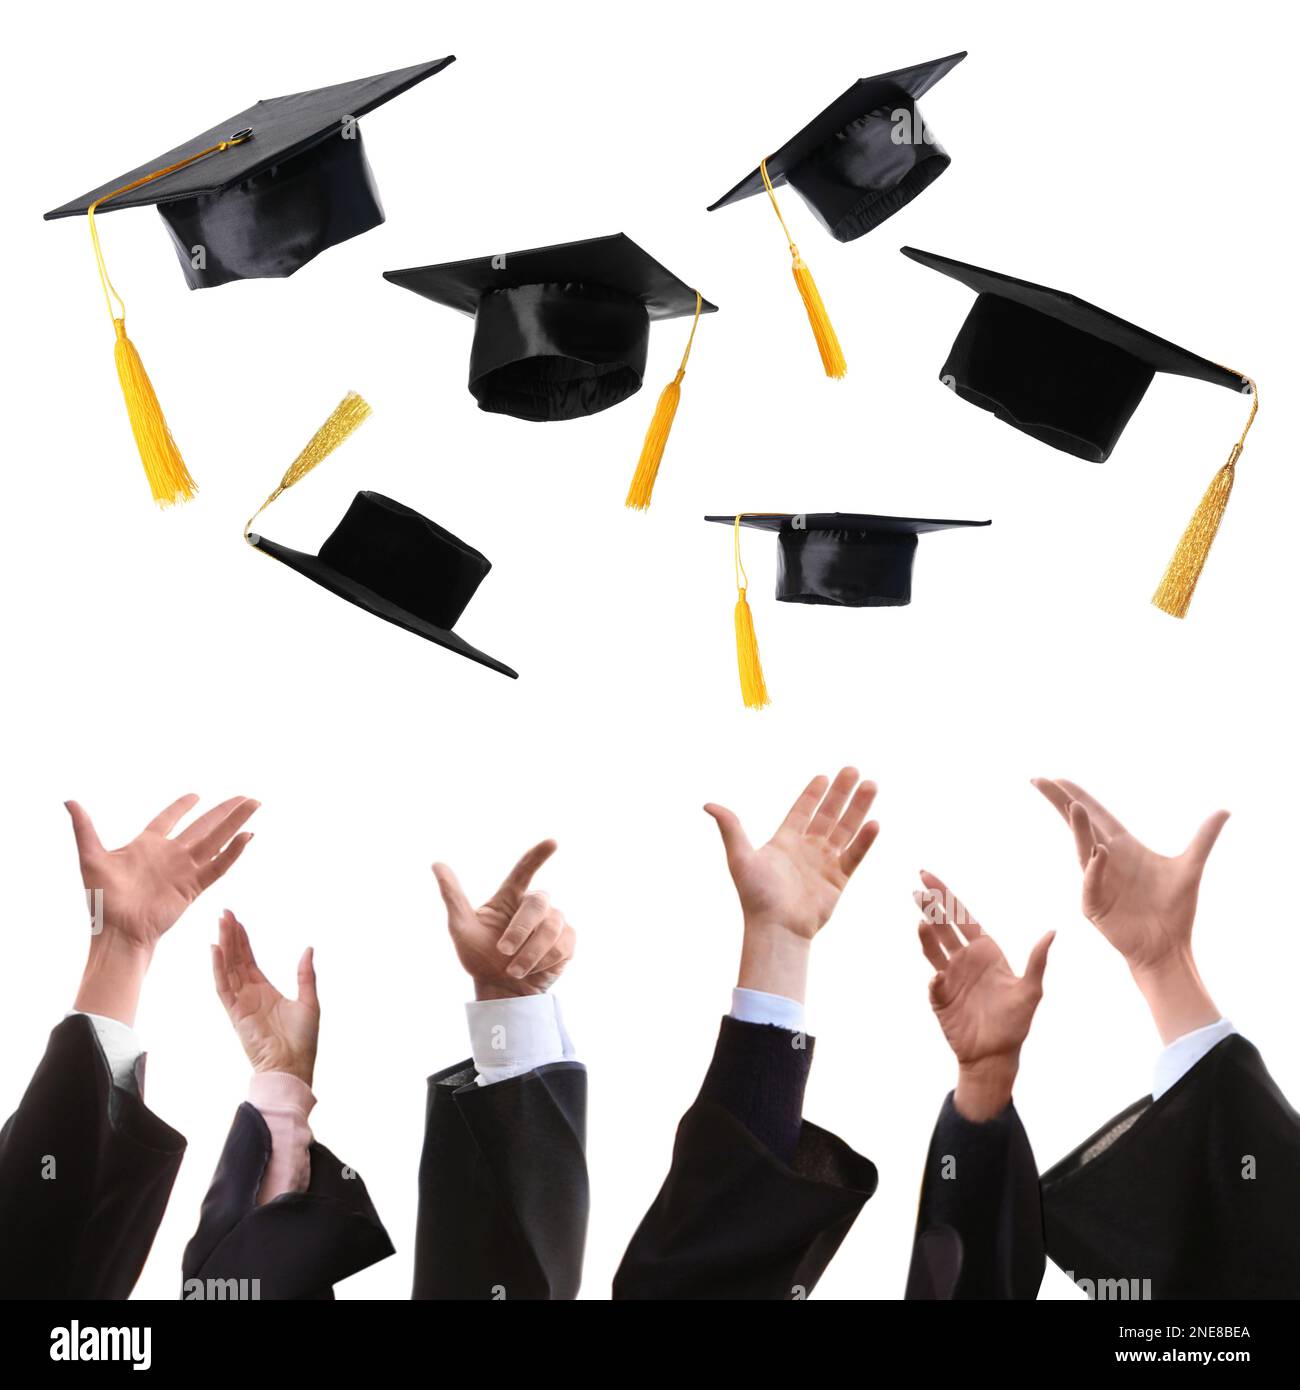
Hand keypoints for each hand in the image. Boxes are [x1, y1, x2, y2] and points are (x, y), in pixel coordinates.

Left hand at [70, 793, 258, 1025]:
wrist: (117, 931)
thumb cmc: (102, 900)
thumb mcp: (91, 857)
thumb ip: (84, 828)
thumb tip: (69, 801)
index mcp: (147, 845)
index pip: (169, 819)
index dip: (182, 806)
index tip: (196, 795)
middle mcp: (170, 855)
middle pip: (203, 826)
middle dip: (224, 810)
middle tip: (245, 796)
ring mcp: (184, 870)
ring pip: (216, 839)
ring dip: (235, 822)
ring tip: (254, 805)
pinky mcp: (193, 886)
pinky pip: (218, 866)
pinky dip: (233, 852)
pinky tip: (248, 836)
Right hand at [211, 910, 318, 1085]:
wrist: (293, 1067)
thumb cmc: (302, 1041)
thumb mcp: (309, 1001)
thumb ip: (305, 975)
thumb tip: (308, 949)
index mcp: (264, 990)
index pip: (248, 960)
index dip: (242, 940)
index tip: (236, 920)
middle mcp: (249, 994)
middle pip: (236, 959)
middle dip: (230, 936)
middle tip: (224, 913)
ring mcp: (241, 1003)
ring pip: (228, 968)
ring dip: (224, 946)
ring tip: (220, 923)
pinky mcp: (236, 1013)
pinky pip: (224, 987)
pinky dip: (219, 968)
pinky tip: (216, 950)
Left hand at [433, 841, 574, 999]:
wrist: (500, 991)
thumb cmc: (479, 958)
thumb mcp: (461, 928)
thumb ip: (453, 896)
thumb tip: (436, 863)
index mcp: (510, 897)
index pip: (524, 870)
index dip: (538, 856)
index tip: (553, 842)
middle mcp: (534, 905)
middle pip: (537, 904)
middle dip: (520, 930)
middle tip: (503, 952)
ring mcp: (554, 922)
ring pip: (551, 927)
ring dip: (530, 953)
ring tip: (514, 970)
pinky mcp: (567, 942)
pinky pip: (562, 945)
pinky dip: (544, 962)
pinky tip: (533, 971)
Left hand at [705, 768, 878, 1001]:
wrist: (776, 929)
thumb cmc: (756, 896)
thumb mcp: (740, 857)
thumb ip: (730, 828)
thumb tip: (708, 804)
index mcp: (784, 842)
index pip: (802, 811)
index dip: (813, 794)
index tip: (824, 776)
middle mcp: (806, 849)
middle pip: (828, 815)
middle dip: (841, 793)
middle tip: (853, 770)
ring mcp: (824, 863)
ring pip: (845, 829)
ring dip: (858, 808)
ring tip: (871, 785)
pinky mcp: (838, 880)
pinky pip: (854, 855)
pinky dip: (864, 840)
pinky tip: (874, 822)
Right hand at [916, 871, 1052, 1120]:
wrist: (995, 1055)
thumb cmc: (1015, 1023)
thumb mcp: (1031, 991)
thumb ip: (1037, 961)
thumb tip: (1052, 931)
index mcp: (985, 951)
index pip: (962, 916)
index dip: (946, 896)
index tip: (928, 877)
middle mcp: (965, 959)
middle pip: (944, 926)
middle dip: (931, 906)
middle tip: (917, 885)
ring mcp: (950, 977)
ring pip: (933, 948)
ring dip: (927, 935)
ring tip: (920, 920)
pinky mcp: (940, 996)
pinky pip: (934, 982)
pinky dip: (934, 976)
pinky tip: (938, 975)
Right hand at [1032, 778, 1225, 1042]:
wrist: (1169, 947)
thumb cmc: (1175, 909)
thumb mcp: (1191, 866)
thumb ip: (1204, 838)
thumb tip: (1225, 810)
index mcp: (1122, 846)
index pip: (1095, 814)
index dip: (1077, 794)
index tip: (1058, 776)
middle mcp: (1104, 859)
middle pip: (1078, 825)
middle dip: (1059, 802)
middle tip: (1039, 780)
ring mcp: (1096, 882)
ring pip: (1083, 849)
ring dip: (1078, 829)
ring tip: (1073, 807)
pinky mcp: (1095, 906)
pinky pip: (1092, 884)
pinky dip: (1094, 870)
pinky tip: (1100, 854)